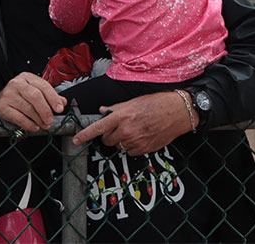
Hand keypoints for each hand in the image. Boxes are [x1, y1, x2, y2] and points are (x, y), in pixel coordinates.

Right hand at [0, 72, 67, 131]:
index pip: (43, 86)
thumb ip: (48, 96)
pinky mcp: (2, 106)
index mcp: (26, 77)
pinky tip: (34, 127)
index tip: (59, 108)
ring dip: (39, 119)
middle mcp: (16, 83)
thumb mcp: (33, 93)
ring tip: (44, 125)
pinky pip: (19, 117)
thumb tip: (63, 102)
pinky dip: (29, 124)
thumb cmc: (18, 98)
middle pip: (36, 96)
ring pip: (28, 108)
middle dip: (46, 110)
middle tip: (50, 120)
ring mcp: (8, 94)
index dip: (53, 98)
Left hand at [72, 91, 192, 155]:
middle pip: (106, 140)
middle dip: (109, 135)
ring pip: (118, 146)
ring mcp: (135, 141)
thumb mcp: (132, 102)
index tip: (76, 140)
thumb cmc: (156, 104)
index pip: (97, 127)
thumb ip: (115, 109)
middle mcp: (126, 130)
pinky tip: (140, 136)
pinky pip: (130, 151)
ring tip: (133, 130)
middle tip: (119, 127)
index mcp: (121, 116)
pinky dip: (131, 146)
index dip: (84, 135)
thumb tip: (102, 111)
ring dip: (121, 140)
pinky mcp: (143, 149)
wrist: (177, 112)